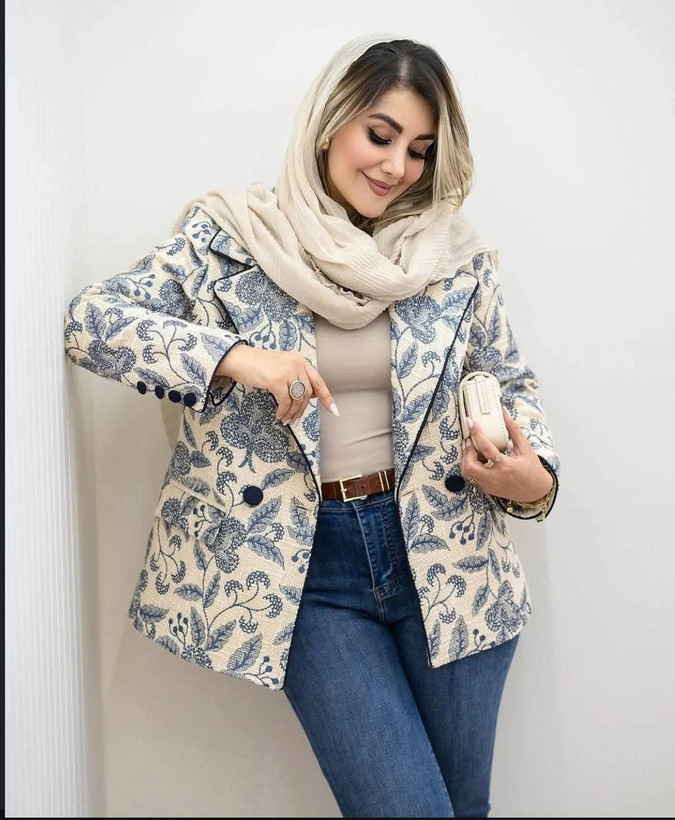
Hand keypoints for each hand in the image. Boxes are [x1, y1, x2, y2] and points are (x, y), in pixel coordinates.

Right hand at [215, 344, 337, 425]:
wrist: (238, 359)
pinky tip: (279, 415)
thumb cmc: (257, 365)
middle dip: (303, 410)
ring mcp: (287, 371)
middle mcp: (296, 363)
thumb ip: (296, 378)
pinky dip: (283, 411)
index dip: (327, 397)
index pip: (318, 381)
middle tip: (295, 420)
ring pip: (298, 399)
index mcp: (300, 360)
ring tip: (286, 420)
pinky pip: (285, 402)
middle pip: (308, 393)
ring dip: (292, 413)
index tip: (333, 410)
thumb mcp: (281, 367)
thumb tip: (310, 396)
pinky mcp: (277, 380)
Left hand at [461, 406, 553, 502]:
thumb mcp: (525, 448)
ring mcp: (490, 485)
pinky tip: (475, 459)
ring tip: (470, 449)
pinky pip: (472, 478)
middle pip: (470, 466)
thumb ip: (513, 430)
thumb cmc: (532, 469)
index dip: (476, 433)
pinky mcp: (487, 489)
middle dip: (466, 451)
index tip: (471, 422)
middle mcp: (495, 477)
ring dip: (465, 460)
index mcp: (506, 465)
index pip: (486, 448)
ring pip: (467, 474)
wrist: (537, 492)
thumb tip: (504, 413)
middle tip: (468, 440)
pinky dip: (470, 467)